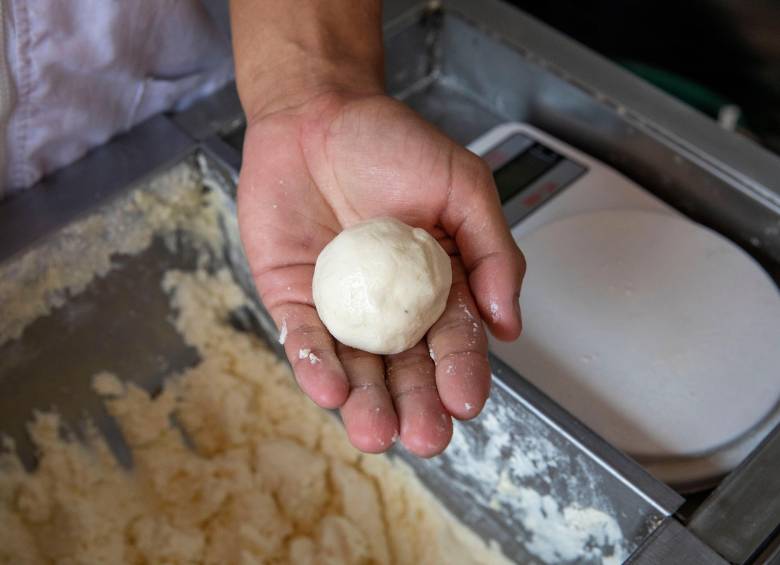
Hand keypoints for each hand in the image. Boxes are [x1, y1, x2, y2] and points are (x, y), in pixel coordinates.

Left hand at [237, 92, 524, 456]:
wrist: (317, 114)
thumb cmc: (392, 143)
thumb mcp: (463, 185)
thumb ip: (492, 250)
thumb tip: (510, 323)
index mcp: (440, 285)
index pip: (456, 340)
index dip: (462, 371)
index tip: (466, 400)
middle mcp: (392, 306)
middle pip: (407, 368)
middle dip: (417, 406)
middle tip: (425, 436)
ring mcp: (343, 308)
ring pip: (357, 368)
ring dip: (365, 403)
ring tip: (376, 432)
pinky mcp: (295, 299)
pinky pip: (305, 340)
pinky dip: (316, 366)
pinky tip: (329, 389)